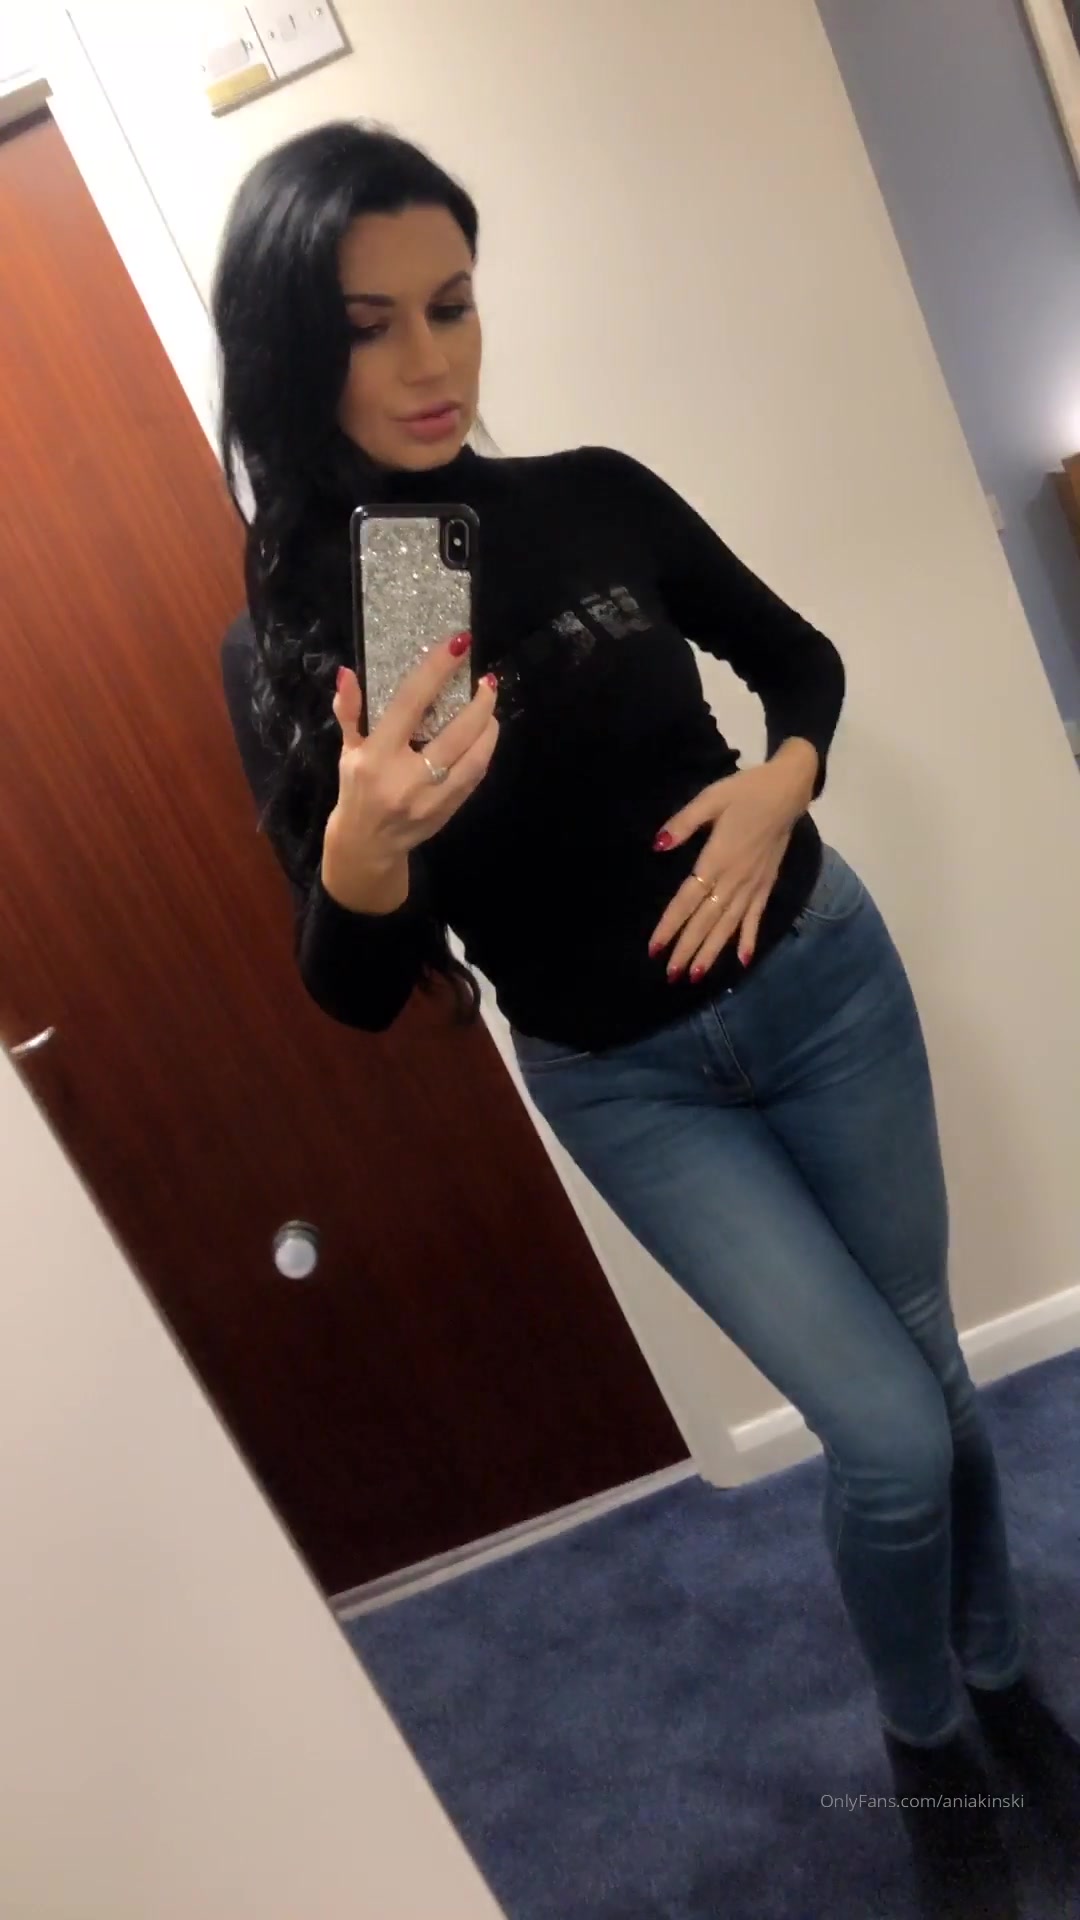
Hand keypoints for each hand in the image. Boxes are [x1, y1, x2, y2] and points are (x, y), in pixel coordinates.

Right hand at [321, 634, 499, 913]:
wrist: (366, 845)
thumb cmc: (356, 790)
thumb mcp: (347, 751)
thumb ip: (350, 712)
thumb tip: (348, 673)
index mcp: (377, 756)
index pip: (411, 703)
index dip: (436, 670)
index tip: (459, 644)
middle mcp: (406, 778)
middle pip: (457, 733)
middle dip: (480, 702)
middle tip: (487, 680)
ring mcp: (431, 798)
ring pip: (475, 757)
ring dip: (489, 727)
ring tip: (489, 704)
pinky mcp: (448, 811)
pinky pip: (476, 775)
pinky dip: (484, 751)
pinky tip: (485, 733)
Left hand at [648, 739, 818, 980]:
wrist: (789, 790)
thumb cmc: (745, 791)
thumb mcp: (711, 798)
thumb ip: (684, 823)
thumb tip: (658, 845)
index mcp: (718, 858)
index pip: (688, 900)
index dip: (670, 925)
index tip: (655, 948)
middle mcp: (735, 878)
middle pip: (707, 920)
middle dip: (688, 949)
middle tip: (671, 975)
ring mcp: (753, 885)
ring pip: (729, 925)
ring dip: (713, 951)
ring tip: (697, 975)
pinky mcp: (767, 884)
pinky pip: (756, 917)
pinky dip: (750, 939)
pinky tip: (743, 961)